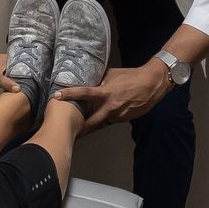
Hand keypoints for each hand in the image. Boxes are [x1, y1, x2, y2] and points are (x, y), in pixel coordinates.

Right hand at [0, 49, 17, 104]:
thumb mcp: (3, 61)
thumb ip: (15, 67)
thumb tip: (31, 70)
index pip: (2, 81)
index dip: (10, 86)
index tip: (18, 89)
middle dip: (4, 105)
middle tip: (16, 106)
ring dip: (0, 106)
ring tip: (10, 105)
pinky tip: (1, 102)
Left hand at [52, 65, 170, 129]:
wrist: (152, 84)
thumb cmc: (131, 76)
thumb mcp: (112, 75)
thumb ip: (100, 81)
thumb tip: (88, 83)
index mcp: (105, 93)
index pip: (84, 93)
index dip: (69, 94)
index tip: (56, 96)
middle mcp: (110, 107)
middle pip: (90, 122)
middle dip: (80, 129)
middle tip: (69, 133)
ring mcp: (118, 115)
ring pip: (102, 122)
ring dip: (95, 122)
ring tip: (85, 125)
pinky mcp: (125, 119)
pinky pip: (112, 120)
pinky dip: (107, 118)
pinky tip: (107, 115)